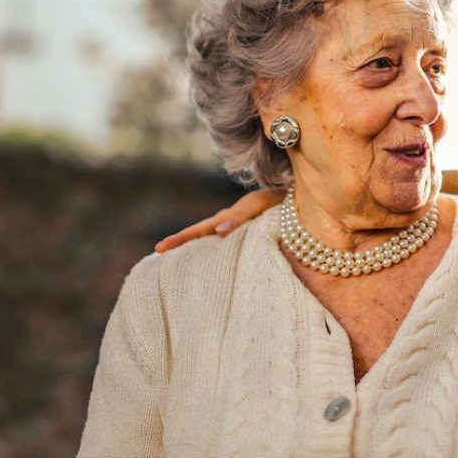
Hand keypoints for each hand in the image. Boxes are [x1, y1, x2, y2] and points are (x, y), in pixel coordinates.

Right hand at [154, 188, 283, 252]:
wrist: (300, 195)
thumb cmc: (281, 200)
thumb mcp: (260, 205)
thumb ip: (240, 217)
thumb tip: (217, 232)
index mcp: (230, 216)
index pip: (200, 229)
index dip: (180, 239)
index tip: (160, 248)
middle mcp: (231, 221)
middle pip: (201, 233)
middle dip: (180, 243)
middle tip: (157, 253)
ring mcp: (238, 225)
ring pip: (212, 237)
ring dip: (195, 247)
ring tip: (174, 261)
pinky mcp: (248, 231)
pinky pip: (227, 241)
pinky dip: (214, 249)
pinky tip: (209, 262)